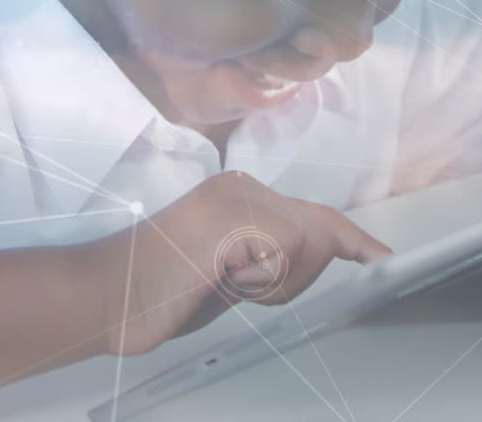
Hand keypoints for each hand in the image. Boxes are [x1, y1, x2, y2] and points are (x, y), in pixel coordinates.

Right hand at [91, 171, 389, 355]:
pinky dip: (257, 280)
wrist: (102, 296)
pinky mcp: (230, 214)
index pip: (309, 215)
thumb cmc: (156, 293)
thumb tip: (313, 256)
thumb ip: (268, 260)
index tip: (379, 255)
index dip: (348, 238)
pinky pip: (283, 252)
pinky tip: (216, 275)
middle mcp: (241, 184)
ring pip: (305, 244)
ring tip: (217, 280)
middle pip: (316, 235)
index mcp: (239, 194)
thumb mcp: (228, 276)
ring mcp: (235, 195)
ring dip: (271, 283)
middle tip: (231, 284)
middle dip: (289, 279)